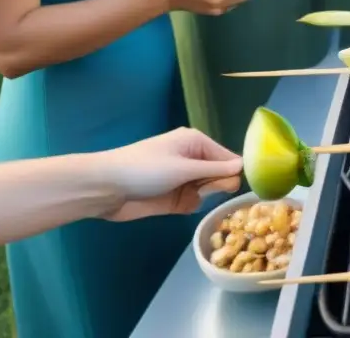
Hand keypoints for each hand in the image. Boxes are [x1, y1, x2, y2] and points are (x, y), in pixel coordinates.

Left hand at [99, 128, 242, 221]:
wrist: (106, 188)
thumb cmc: (145, 170)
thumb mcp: (184, 168)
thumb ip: (215, 170)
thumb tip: (244, 166)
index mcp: (196, 143)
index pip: (227, 157)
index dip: (235, 172)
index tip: (238, 188)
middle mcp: (192, 159)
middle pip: (221, 173)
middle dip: (219, 184)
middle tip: (204, 190)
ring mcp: (183, 179)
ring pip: (209, 190)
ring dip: (206, 196)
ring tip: (191, 197)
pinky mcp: (174, 198)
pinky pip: (194, 202)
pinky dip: (192, 205)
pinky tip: (182, 207)